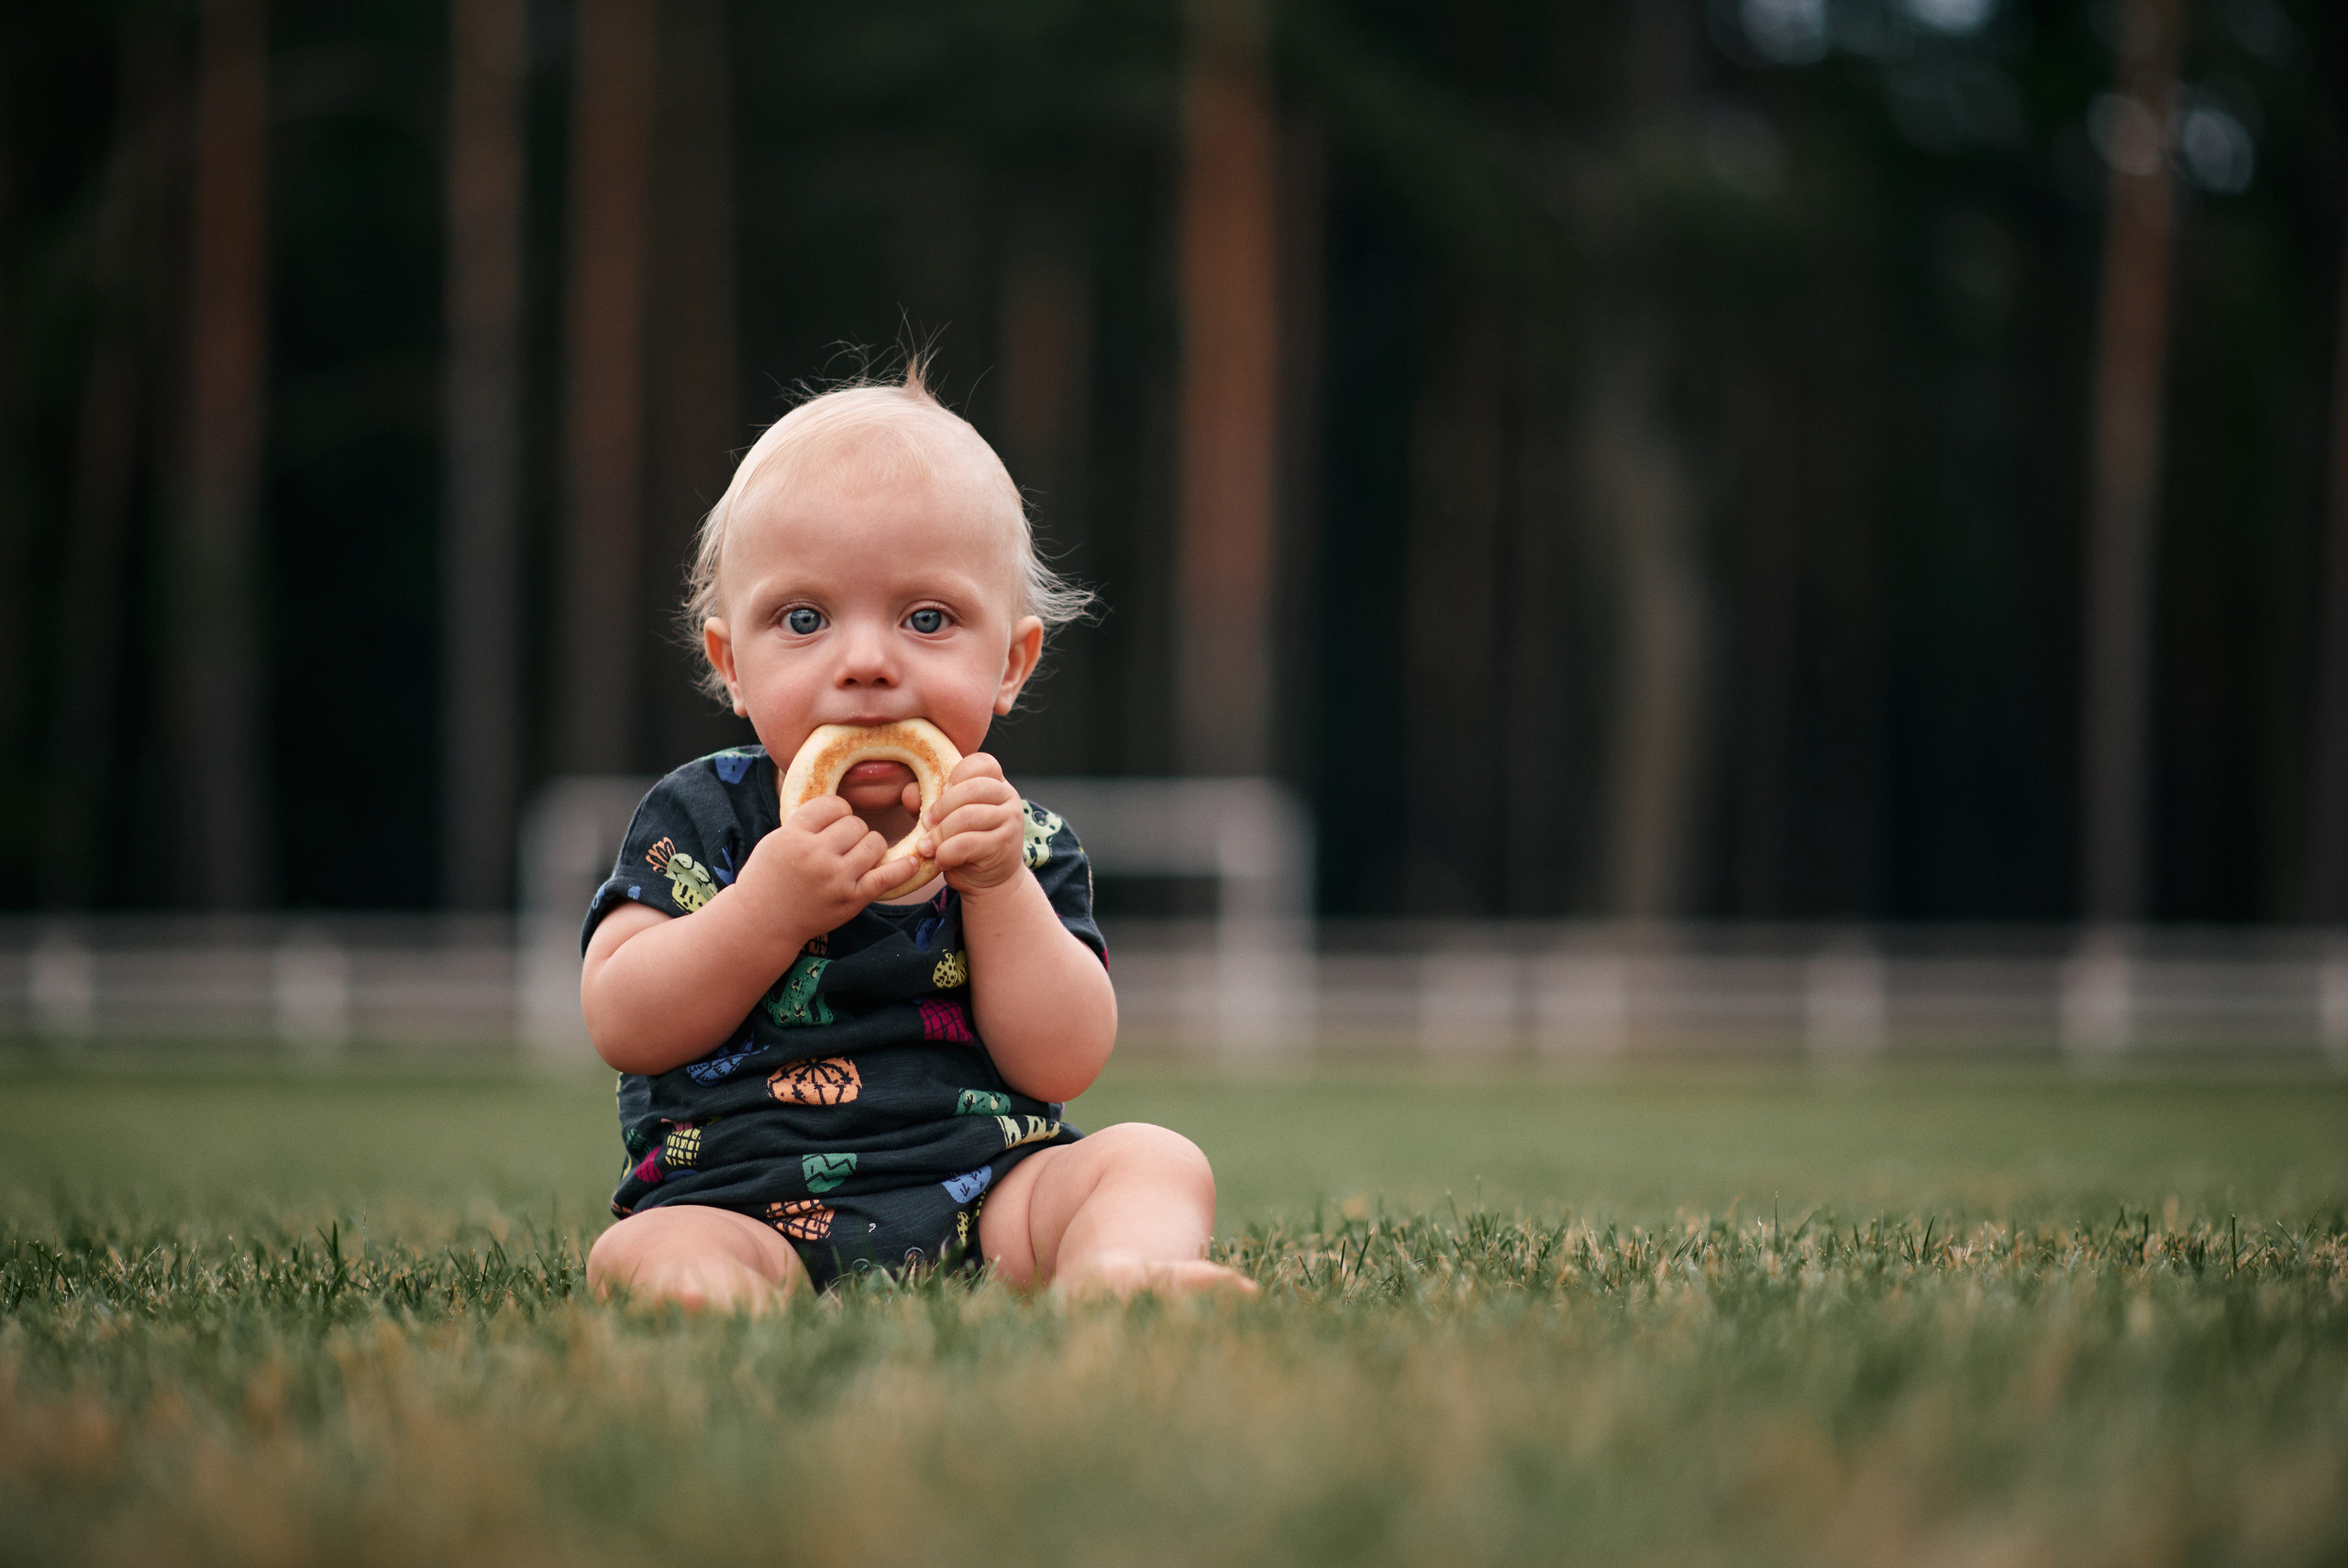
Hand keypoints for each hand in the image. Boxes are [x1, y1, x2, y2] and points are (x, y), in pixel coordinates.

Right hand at [740, 793, 916, 941]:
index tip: (831, 823)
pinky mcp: (851, 900)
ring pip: (874, 843)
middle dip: (851, 831)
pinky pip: (886, 878)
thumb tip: (843, 805)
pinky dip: (903, 869)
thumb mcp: (776, 839)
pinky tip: (912, 862)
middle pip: (855, 824)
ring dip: (869, 847)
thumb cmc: (768, 878)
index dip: (836, 812)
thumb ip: (806, 822)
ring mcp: (836, 879)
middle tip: (839, 846)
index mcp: (794, 836)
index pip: (833, 805)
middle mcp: (816, 855)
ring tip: (855, 857)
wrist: (761, 922)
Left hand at [919, 753, 1028, 896]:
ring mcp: (1010, 821)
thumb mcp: (945, 818)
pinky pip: (968, 843)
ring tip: (926, 847)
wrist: (991, 879)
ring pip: (968, 816)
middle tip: (925, 823)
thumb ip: (928, 801)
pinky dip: (947, 852)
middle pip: (973, 788)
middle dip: (942, 807)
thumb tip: (909, 792)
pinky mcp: (1004, 846)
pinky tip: (940, 860)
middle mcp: (1008, 797)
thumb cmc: (965, 842)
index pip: (983, 763)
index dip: (958, 773)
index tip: (942, 791)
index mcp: (995, 783)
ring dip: (940, 833)